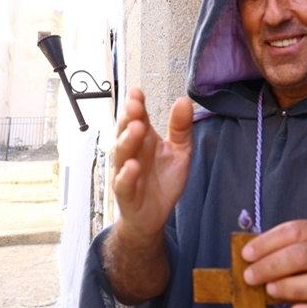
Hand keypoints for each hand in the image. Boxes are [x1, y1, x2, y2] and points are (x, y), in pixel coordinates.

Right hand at [112, 88, 192, 239]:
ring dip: (127, 141)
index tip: (138, 93)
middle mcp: (132, 152)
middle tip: (135, 106)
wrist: (155, 215)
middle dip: (129, 118)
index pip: (138, 117)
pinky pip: (123, 183)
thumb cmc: (163, 180)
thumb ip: (181, 128)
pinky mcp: (126, 194)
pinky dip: (127, 175)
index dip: (136, 105)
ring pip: (122, 154)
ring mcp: (126, 172)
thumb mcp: (179, 152)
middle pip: (125, 131)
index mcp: (145, 139)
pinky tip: (133, 166)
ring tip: (136, 129)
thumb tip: (184, 101)